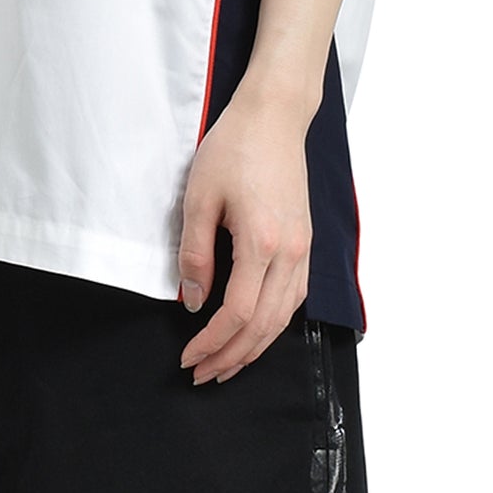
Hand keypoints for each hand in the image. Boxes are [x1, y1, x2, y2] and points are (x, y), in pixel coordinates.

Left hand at [177, 86, 313, 383]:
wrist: (274, 117)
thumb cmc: (235, 148)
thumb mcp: (199, 198)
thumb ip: (195, 254)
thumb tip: (192, 300)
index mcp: (262, 243)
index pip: (237, 313)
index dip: (211, 343)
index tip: (188, 358)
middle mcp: (290, 253)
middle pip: (262, 326)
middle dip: (230, 358)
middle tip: (202, 375)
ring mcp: (303, 250)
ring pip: (282, 318)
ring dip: (253, 348)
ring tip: (225, 366)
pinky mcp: (305, 244)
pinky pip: (293, 299)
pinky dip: (272, 325)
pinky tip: (254, 333)